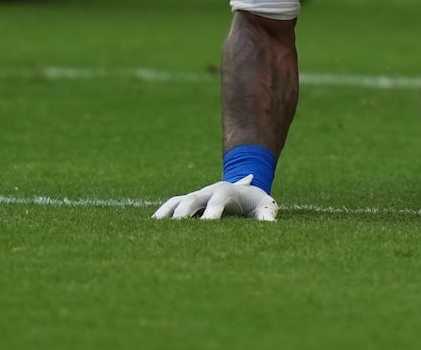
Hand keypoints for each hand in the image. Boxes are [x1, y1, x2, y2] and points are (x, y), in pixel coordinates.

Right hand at [152, 174, 277, 220]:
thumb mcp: (265, 207)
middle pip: (192, 199)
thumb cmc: (256, 202)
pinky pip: (169, 207)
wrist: (244, 189)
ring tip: (155, 229)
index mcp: (226, 191)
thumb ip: (267, 216)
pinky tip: (150, 231)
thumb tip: (270, 227)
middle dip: (185, 212)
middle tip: (178, 228)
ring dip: (166, 214)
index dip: (212, 212)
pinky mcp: (185, 203)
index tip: (207, 225)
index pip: (217, 202)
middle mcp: (207, 192)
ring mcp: (194, 196)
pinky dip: (160, 216)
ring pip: (176, 202)